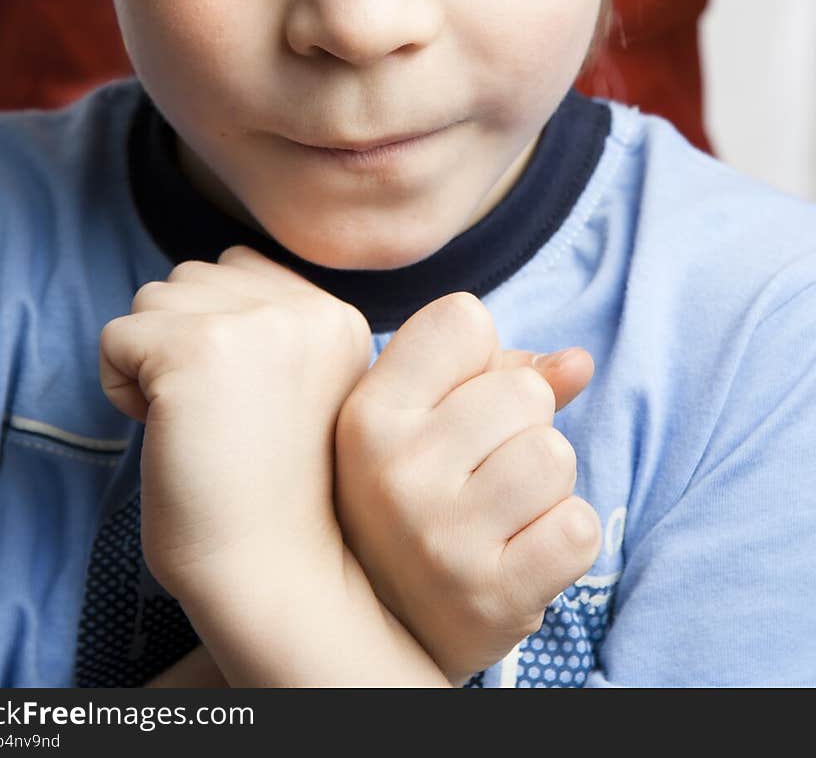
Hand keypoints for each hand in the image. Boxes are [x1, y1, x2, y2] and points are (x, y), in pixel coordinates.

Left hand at [100, 245, 371, 602]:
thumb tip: (198, 281)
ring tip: (193, 424)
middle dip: (180, 340)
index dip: (214, 330)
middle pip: (193, 278)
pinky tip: (161, 432)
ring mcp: (251, 324)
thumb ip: (275, 327)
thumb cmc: (275, 496)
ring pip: (153, 299)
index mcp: (336, 318)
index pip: (241, 268)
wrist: (273, 573)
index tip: (236, 402)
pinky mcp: (194, 349)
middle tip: (214, 419)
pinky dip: (119, 387)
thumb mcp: (306, 388)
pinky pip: (116, 336)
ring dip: (149, 359)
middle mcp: (303, 309)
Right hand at [334, 291, 600, 684]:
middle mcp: (395, 472)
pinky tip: (520, 552)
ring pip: (555, 456)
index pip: (464, 319)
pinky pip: (579, 528)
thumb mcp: (424, 421)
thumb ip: (501, 372)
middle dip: (521, 426)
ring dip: (545, 484)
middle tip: (479, 473)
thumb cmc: (416, 495)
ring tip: (500, 513)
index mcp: (367, 414)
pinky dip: (564, 538)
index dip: (478, 359)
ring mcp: (441, 538)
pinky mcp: (491, 597)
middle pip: (525, 391)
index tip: (453, 403)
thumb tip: (580, 364)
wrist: (390, 627)